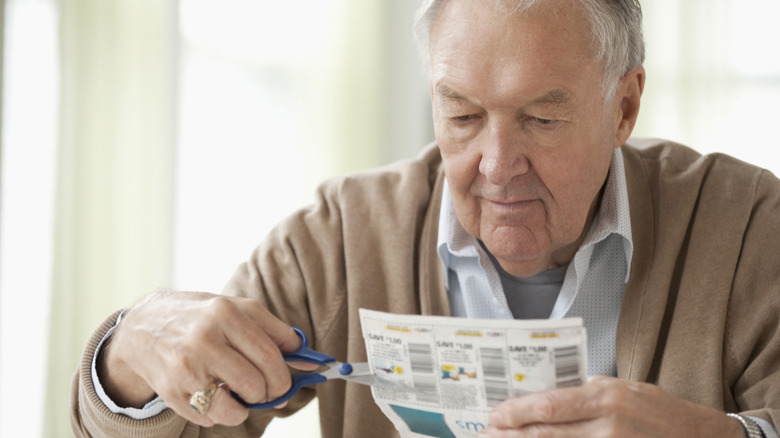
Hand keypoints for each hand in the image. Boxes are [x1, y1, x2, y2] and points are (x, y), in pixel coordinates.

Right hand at [98, 291, 316, 426]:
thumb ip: (275, 332)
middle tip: (263, 390)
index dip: (284, 376)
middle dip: (267, 394)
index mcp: (224, 313)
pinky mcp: (171, 392)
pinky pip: (210, 418)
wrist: (142, 326)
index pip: (269, 356)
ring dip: (244, 407)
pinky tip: (213, 394)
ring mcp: (185, 368)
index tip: (285, 382)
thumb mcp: (237, 310)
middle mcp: (203, 339)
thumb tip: (309, 361)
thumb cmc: (200, 317)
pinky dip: (220, 413)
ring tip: (238, 392)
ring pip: (234, 408)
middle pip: (255, 384)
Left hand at [479, 376, 744, 436]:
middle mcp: (607, 425)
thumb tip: (545, 399)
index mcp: (605, 397)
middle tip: (484, 435)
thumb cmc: (659, 411)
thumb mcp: (623, 388)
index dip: (516, 412)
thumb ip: (586, 394)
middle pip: (546, 434)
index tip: (495, 415)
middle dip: (510, 436)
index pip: (549, 406)